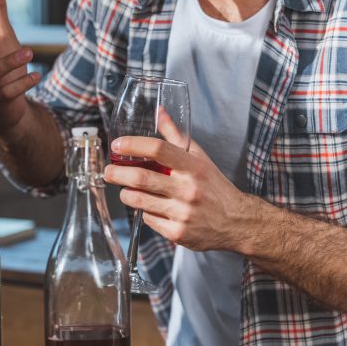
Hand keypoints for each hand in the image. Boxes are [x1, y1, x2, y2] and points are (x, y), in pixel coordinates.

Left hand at [103, 134, 251, 252]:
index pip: (158, 149)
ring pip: (139, 201)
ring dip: (126, 194)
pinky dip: (143, 212)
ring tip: (125, 190)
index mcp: (193, 167)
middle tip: (108, 172)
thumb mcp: (199, 158)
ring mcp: (182, 212)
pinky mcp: (178, 233)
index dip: (133, 145)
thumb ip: (176, 136)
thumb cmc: (214, 186)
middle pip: (141, 178)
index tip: (117, 145)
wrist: (238, 222)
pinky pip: (148, 220)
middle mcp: (188, 189)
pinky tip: (149, 207)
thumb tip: (159, 113)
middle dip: (117, 174)